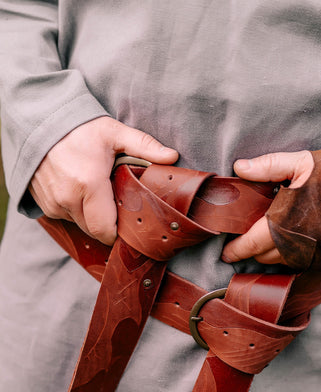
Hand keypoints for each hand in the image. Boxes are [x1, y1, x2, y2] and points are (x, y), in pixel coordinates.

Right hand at [29, 116, 178, 244]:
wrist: (39, 121)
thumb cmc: (79, 128)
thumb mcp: (114, 132)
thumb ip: (144, 146)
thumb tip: (173, 157)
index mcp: (89, 184)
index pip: (106, 230)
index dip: (119, 232)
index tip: (129, 223)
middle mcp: (68, 198)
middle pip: (95, 231)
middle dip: (108, 224)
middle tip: (118, 206)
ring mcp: (53, 203)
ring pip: (80, 224)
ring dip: (91, 216)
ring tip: (98, 193)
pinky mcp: (44, 204)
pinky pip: (66, 217)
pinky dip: (76, 210)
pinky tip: (80, 191)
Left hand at [221, 150, 313, 263]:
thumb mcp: (299, 163)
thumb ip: (267, 166)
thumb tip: (239, 167)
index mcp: (280, 225)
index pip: (249, 246)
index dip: (235, 250)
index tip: (226, 252)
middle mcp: (293, 246)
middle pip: (262, 257)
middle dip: (251, 250)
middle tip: (245, 239)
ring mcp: (309, 256)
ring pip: (279, 263)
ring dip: (269, 255)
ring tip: (266, 240)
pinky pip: (297, 264)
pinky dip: (288, 257)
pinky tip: (288, 243)